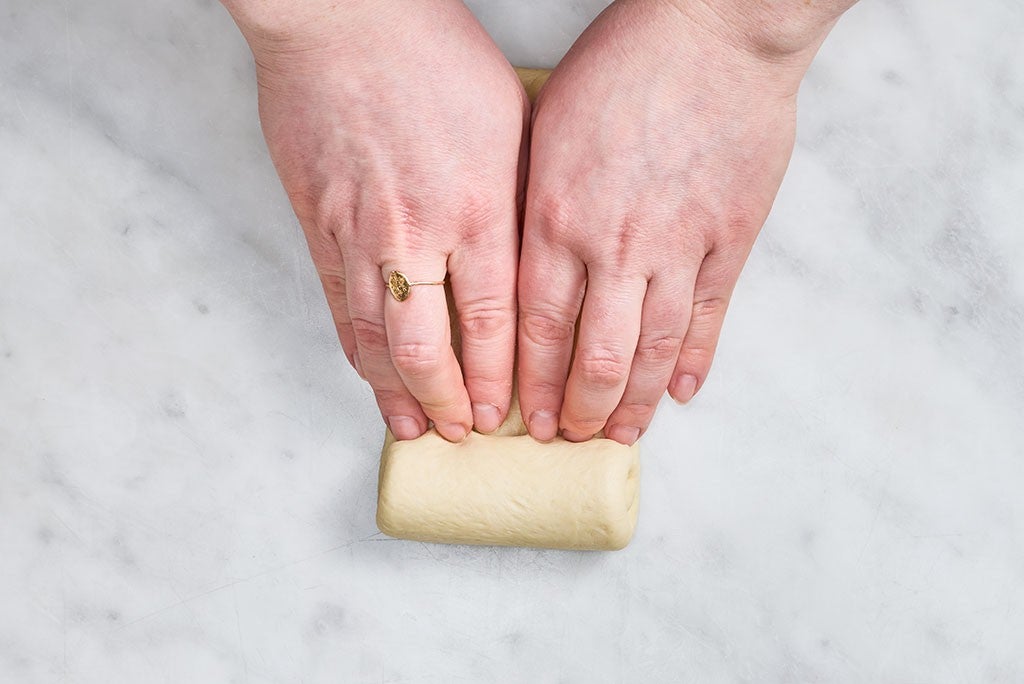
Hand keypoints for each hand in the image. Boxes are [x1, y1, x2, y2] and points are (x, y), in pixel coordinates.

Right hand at [228, 1, 528, 440]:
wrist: (345, 16)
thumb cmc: (436, 56)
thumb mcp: (510, 124)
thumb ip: (518, 204)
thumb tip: (529, 265)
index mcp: (480, 209)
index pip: (494, 326)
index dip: (499, 382)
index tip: (507, 414)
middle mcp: (419, 233)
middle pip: (432, 349)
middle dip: (450, 403)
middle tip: (464, 432)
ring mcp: (359, 233)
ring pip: (378, 339)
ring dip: (398, 393)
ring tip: (413, 429)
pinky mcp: (317, 223)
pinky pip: (338, 305)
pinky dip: (356, 350)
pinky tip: (370, 375)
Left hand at [517, 0, 827, 444]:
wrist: (714, 30)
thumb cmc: (622, 66)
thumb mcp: (548, 129)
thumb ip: (535, 206)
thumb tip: (523, 267)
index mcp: (558, 218)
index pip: (535, 327)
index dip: (530, 383)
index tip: (523, 416)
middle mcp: (614, 245)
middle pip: (591, 355)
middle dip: (577, 409)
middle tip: (568, 437)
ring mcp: (677, 246)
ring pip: (650, 350)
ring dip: (632, 402)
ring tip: (620, 436)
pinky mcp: (730, 238)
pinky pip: (708, 317)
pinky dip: (693, 360)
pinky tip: (679, 392)